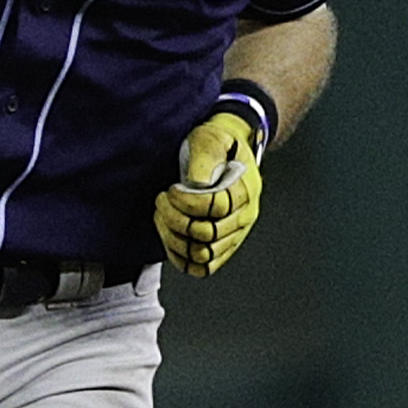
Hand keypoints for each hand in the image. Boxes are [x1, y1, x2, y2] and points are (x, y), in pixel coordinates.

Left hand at [152, 110, 263, 276]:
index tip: (171, 189)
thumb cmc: (218, 145)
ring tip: (163, 215)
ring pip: (202, 255)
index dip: (186, 202)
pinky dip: (179, 257)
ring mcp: (233, 236)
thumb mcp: (211, 138)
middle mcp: (243, 217)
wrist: (227, 154)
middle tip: (162, 199)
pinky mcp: (221, 249)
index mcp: (245, 190)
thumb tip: (197, 184)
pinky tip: (168, 234)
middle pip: (207, 235)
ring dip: (173, 238)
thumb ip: (206, 155)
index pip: (216, 207)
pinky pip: (201, 268)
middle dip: (175, 218)